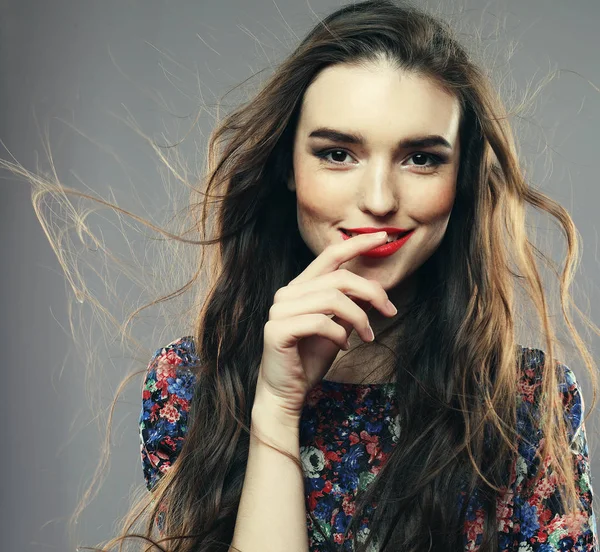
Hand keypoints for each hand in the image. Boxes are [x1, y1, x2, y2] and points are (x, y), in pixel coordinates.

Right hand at [255, 231, 397, 418]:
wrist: (286, 392)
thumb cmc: (310, 359)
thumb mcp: (339, 327)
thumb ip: (351, 306)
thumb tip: (374, 288)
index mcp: (300, 287)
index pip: (330, 255)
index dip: (356, 244)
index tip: (382, 237)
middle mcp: (287, 293)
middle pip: (338, 278)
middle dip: (371, 292)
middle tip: (390, 311)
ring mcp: (279, 310)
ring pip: (332, 299)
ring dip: (359, 318)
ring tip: (368, 337)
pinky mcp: (277, 330)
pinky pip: (320, 322)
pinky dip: (339, 334)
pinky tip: (344, 347)